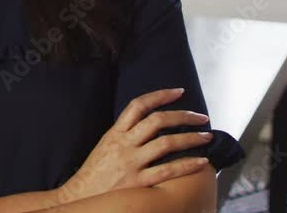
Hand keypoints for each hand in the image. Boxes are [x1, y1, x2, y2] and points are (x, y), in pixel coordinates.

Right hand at [57, 88, 212, 203]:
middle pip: (157, 121)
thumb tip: (147, 124)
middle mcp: (124, 144)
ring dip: (191, 138)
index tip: (178, 92)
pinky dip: (187, 165)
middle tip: (201, 117)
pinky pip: (167, 171)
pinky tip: (201, 162)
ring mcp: (131, 163)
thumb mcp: (104, 145)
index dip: (160, 95)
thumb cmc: (94, 172)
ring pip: (167, 143)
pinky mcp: (138, 182)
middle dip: (183, 116)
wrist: (80, 195)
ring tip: (206, 137)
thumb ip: (124, 134)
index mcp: (114, 133)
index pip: (138, 105)